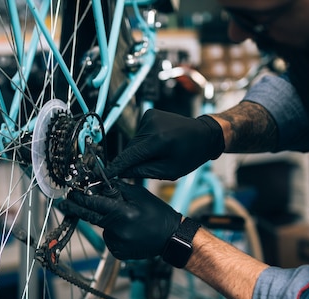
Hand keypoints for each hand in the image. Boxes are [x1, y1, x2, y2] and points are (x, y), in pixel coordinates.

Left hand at [60, 181, 181, 259]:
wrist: (170, 237)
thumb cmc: (157, 213)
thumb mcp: (139, 194)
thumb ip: (117, 189)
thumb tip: (97, 185)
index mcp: (123, 213)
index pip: (94, 203)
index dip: (80, 198)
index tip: (70, 194)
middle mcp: (118, 230)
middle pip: (90, 217)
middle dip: (76, 209)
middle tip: (65, 204)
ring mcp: (117, 243)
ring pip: (102, 228)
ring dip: (106, 221)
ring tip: (126, 221)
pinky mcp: (118, 252)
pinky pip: (109, 238)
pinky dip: (113, 233)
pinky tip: (128, 231)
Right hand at [105, 109, 224, 180]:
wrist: (204, 134)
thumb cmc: (191, 153)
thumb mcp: (169, 171)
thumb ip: (143, 171)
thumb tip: (123, 172)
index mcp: (158, 140)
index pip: (129, 156)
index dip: (115, 167)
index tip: (104, 175)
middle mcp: (151, 125)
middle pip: (130, 149)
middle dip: (132, 160)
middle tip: (147, 167)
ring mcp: (149, 117)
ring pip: (134, 142)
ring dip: (139, 151)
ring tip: (159, 153)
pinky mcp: (149, 114)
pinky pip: (139, 133)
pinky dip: (144, 141)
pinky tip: (159, 143)